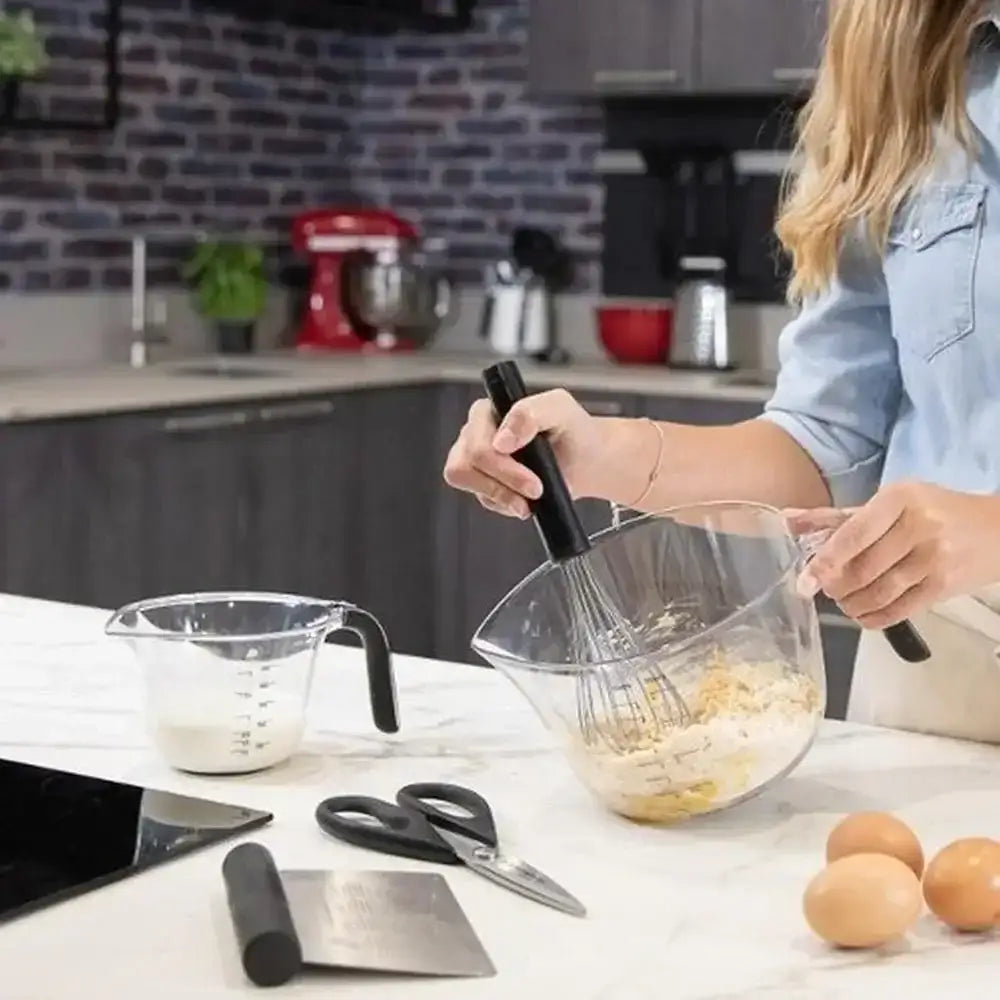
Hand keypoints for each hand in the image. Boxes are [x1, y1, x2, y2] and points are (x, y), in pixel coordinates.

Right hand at [442, 388, 603, 518]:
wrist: (586, 460)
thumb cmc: (573, 430)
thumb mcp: (560, 409)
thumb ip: (530, 413)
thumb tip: (501, 440)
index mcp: (488, 411)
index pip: (475, 441)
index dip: (501, 464)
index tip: (532, 477)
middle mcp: (476, 433)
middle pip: (465, 465)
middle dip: (505, 482)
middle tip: (536, 488)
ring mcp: (476, 461)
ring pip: (468, 483)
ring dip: (502, 495)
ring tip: (531, 497)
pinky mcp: (483, 484)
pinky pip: (484, 499)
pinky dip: (507, 503)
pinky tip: (527, 498)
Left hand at [784, 482, 999, 627]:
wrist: (997, 530)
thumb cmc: (934, 511)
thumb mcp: (889, 503)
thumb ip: (837, 516)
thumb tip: (787, 520)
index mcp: (899, 499)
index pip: (852, 534)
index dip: (824, 561)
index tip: (805, 580)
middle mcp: (918, 526)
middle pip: (862, 568)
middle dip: (836, 586)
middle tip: (826, 589)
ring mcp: (934, 558)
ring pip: (879, 592)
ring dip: (852, 604)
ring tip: (844, 601)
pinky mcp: (945, 585)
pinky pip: (900, 609)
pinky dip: (874, 617)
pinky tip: (862, 615)